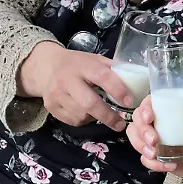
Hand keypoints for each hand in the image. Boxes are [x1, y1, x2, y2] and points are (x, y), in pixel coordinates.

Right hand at [17, 42, 132, 130]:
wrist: (45, 67)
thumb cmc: (76, 64)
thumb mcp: (93, 60)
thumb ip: (111, 69)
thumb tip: (137, 81)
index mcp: (82, 65)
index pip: (102, 76)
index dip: (118, 90)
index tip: (130, 102)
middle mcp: (67, 79)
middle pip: (89, 103)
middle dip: (108, 115)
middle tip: (120, 124)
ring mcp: (56, 94)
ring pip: (81, 115)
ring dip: (95, 118)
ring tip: (100, 112)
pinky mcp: (51, 106)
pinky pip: (73, 120)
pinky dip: (83, 120)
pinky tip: (85, 112)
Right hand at [125, 94, 182, 183]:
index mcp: (173, 111)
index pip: (150, 103)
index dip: (144, 109)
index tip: (150, 117)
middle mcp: (161, 124)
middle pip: (137, 121)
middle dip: (141, 131)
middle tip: (154, 141)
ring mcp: (158, 142)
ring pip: (136, 139)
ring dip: (141, 147)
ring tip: (157, 154)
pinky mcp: (159, 158)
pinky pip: (145, 160)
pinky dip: (153, 164)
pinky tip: (169, 165)